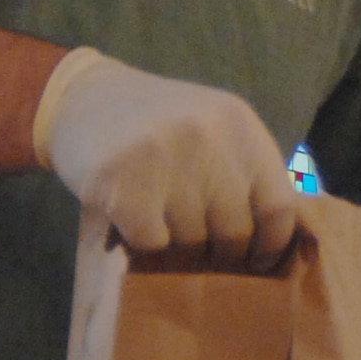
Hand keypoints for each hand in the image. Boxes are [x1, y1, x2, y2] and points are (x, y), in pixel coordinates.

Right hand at [35, 49, 297, 266]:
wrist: (82, 98)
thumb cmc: (156, 127)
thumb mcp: (212, 130)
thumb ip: (244, 173)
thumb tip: (274, 244)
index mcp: (239, 124)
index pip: (279, 206)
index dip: (270, 245)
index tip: (256, 261)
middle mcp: (207, 136)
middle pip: (235, 233)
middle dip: (217, 250)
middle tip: (195, 242)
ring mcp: (163, 157)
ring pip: (192, 242)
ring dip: (177, 245)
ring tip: (160, 219)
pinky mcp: (121, 183)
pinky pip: (152, 244)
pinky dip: (144, 244)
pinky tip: (133, 220)